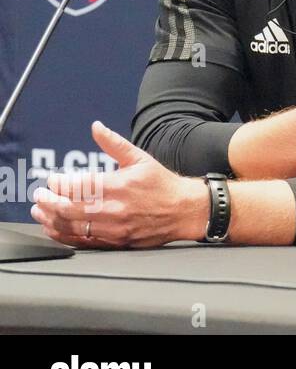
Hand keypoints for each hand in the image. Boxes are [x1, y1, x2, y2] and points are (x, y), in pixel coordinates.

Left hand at [30, 121, 208, 248]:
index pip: (78, 185)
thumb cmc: (162, 184)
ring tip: (40, 211)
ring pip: (72, 226)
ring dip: (51, 218)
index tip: (51, 178)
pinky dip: (64, 235)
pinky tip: (54, 228)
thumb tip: (96, 127)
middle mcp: (114, 208)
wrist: (185, 210)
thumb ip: (114, 144)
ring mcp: (114, 228)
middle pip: (69, 207)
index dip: (59, 182)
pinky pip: (83, 241)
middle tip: (38, 195)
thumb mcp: (140, 158)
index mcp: (119, 185)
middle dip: (48, 201)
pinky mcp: (115, 241)